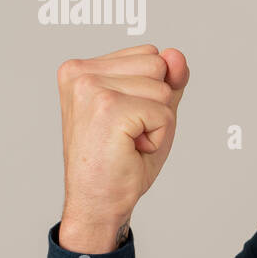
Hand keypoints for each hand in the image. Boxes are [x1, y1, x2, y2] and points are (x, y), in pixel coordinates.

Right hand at [56, 43, 189, 250]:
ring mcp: (91, 88)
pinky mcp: (108, 107)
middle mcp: (80, 72)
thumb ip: (167, 80)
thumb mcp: (152, 111)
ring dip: (158, 122)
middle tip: (128, 134)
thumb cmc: (121, 161)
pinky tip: (131, 150)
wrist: (98, 203)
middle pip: (158, 65)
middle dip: (157, 104)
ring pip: (163, 88)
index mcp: (81, 68)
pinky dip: (158, 137)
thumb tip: (176, 54)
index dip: (152, 93)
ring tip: (128, 141)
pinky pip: (164, 113)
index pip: (150, 55)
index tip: (125, 121)